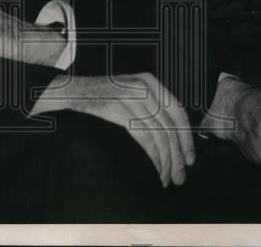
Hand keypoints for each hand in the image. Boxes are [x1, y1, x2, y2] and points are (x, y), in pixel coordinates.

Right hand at [31, 72, 195, 187]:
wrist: (70, 91)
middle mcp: (143, 86)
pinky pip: (143, 136)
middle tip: (180, 177)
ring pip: (158, 134)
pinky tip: (154, 169)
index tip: (189, 158)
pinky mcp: (116, 108)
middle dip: (177, 156)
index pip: (178, 112)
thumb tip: (173, 139)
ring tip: (166, 178)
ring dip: (166, 161)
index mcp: (150, 82)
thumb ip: (150, 106)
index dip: (186, 138)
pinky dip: (152, 156)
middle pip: (170, 126)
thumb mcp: (130, 92)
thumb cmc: (101, 97)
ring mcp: (130, 96)